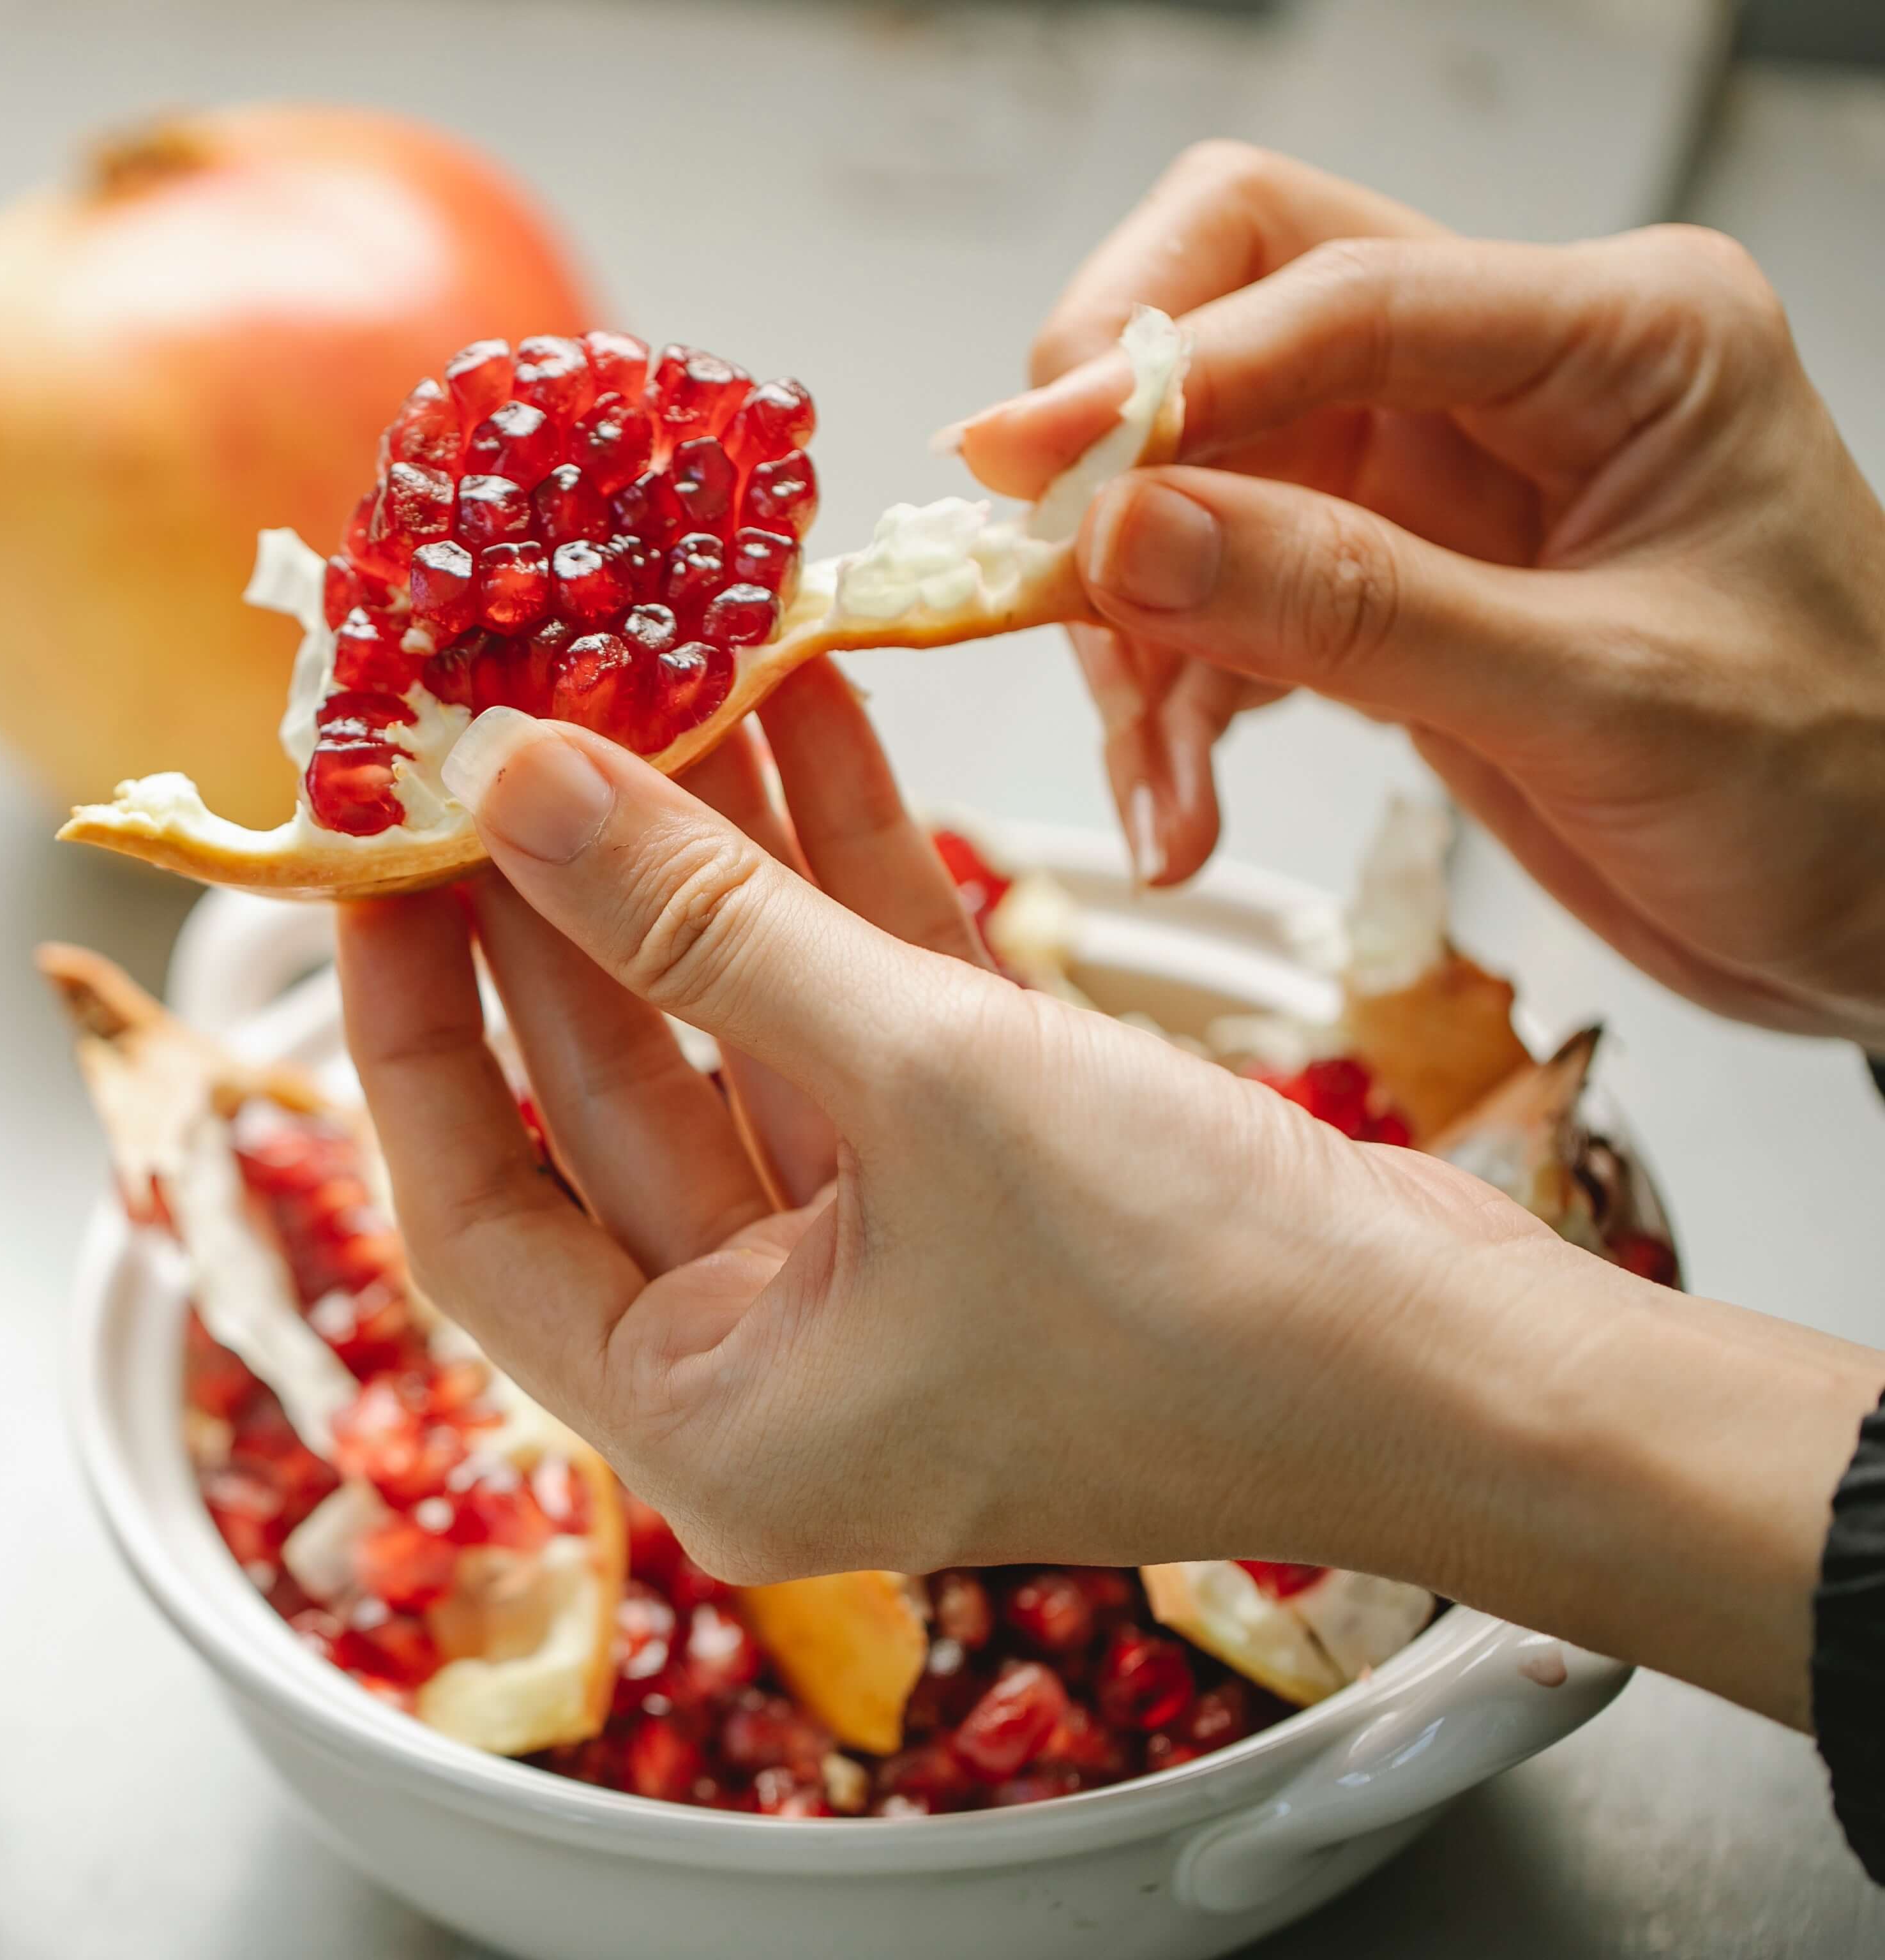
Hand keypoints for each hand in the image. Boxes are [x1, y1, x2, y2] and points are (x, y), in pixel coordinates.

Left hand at [338, 674, 1883, 1722]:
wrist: (1486, 1380)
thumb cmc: (1209, 1308)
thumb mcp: (926, 1089)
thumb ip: (708, 928)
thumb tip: (521, 783)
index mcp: (703, 1416)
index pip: (471, 1203)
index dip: (409, 1019)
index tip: (373, 854)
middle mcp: (770, 1356)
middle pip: (602, 1093)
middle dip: (561, 897)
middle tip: (500, 722)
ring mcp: (880, 1269)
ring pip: (739, 1027)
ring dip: (707, 851)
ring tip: (640, 667)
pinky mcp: (986, 1182)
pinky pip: (865, 1012)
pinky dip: (841, 875)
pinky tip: (801, 712)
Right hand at [954, 142, 1884, 1051]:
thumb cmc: (1835, 788)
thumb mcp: (1599, 701)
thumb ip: (1352, 609)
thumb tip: (1126, 535)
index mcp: (1617, 337)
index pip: (1330, 288)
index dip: (1153, 374)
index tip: (1019, 465)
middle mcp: (1510, 371)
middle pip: (1229, 304)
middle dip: (1112, 442)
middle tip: (1042, 577)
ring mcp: (1436, 471)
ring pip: (1191, 469)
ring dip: (1131, 625)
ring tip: (1158, 784)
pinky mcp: (1383, 573)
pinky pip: (1212, 592)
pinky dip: (1168, 701)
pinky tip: (1185, 808)